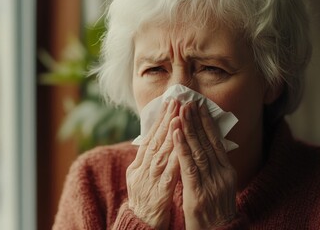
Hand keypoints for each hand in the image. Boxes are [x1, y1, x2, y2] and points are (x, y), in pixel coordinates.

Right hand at [126, 100, 180, 228]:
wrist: (139, 225)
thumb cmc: (145, 201)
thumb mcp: (141, 178)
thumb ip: (148, 161)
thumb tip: (153, 141)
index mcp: (137, 165)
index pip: (150, 138)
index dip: (160, 120)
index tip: (169, 103)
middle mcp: (141, 170)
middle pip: (154, 141)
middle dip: (165, 120)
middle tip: (175, 101)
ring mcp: (148, 182)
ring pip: (160, 154)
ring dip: (170, 135)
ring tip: (178, 118)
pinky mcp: (158, 194)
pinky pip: (168, 175)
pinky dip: (174, 160)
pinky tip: (182, 148)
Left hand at [174, 102, 236, 228]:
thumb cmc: (215, 213)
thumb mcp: (219, 188)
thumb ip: (213, 169)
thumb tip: (204, 149)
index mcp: (227, 172)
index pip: (216, 142)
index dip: (207, 123)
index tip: (199, 105)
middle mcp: (222, 174)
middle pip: (208, 142)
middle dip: (197, 120)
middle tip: (188, 100)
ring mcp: (212, 183)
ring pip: (199, 150)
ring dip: (189, 128)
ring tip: (181, 110)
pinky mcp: (199, 193)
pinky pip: (189, 166)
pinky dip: (182, 147)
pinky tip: (176, 132)